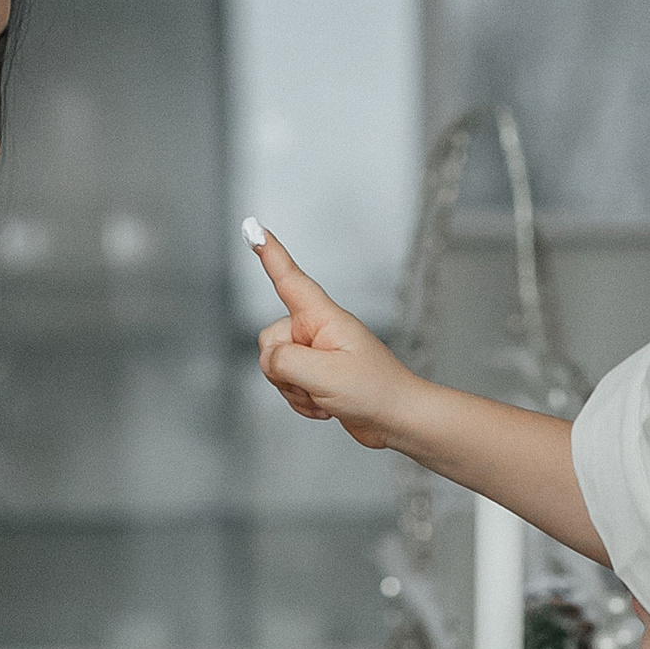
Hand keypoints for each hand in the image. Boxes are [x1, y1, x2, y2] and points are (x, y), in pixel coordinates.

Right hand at [249, 225, 427, 450]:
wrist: (396, 419)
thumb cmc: (374, 390)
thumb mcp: (325, 376)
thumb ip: (286, 361)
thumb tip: (269, 360)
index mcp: (323, 317)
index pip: (289, 279)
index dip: (269, 253)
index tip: (253, 229)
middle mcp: (316, 329)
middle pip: (270, 339)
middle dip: (282, 370)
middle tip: (316, 384)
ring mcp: (315, 353)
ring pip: (275, 367)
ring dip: (294, 390)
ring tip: (326, 397)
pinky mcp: (315, 375)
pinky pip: (286, 386)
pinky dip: (301, 402)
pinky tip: (326, 407)